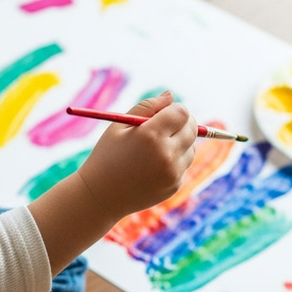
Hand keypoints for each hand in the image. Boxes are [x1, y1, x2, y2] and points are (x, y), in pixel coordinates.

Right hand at [77, 92, 196, 220]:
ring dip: (180, 142)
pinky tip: (152, 165)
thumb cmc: (106, 156)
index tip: (167, 112)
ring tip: (155, 147)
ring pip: (191, 148)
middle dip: (183, 123)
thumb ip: (146, 107)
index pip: (181, 113)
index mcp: (150, 135)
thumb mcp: (119, 126)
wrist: (100, 195)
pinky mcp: (174, 186)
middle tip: (166, 125)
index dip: (176, 109)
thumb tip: (170, 96)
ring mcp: (172, 172)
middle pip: (192, 129)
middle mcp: (166, 154)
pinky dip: (174, 160)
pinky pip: (183, 165)